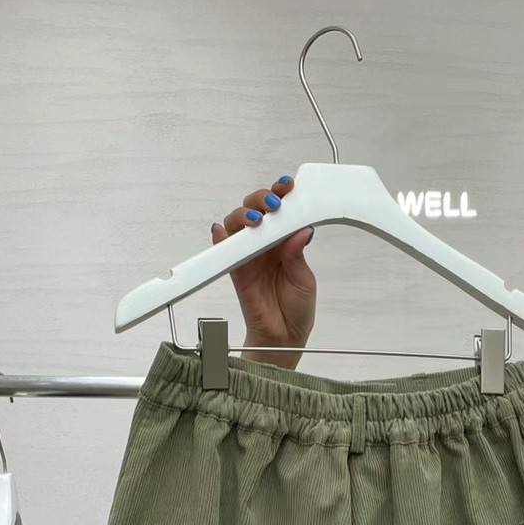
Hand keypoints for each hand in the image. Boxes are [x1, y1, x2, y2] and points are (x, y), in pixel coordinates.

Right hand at [211, 176, 315, 369]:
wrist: (284, 337)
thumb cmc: (297, 310)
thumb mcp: (304, 280)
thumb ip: (297, 256)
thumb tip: (301, 231)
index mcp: (284, 242)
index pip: (280, 211)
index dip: (282, 194)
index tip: (288, 187)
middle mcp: (264, 244)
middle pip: (255, 209)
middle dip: (262, 199)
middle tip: (274, 204)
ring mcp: (248, 256)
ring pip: (237, 224)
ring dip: (243, 215)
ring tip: (256, 220)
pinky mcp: (234, 270)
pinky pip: (222, 250)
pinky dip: (220, 238)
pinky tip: (222, 232)